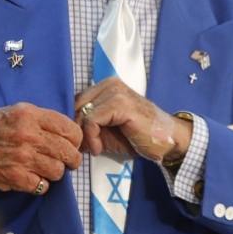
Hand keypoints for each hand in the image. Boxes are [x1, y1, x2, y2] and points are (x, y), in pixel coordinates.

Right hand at [0, 103, 82, 193]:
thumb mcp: (16, 111)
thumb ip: (41, 120)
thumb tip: (68, 134)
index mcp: (30, 115)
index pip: (70, 129)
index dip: (75, 139)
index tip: (73, 143)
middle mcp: (28, 135)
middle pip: (68, 151)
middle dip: (72, 158)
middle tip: (68, 160)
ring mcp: (21, 157)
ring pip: (58, 171)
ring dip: (55, 172)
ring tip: (46, 168)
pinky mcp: (14, 177)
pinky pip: (42, 186)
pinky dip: (41, 184)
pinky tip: (33, 177)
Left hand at [74, 78, 192, 162]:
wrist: (167, 140)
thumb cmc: (138, 136)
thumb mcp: (106, 130)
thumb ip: (87, 124)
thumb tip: (65, 130)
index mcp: (106, 85)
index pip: (76, 100)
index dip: (73, 122)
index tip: (80, 141)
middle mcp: (110, 83)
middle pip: (76, 105)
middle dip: (76, 129)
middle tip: (85, 147)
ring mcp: (116, 91)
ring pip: (82, 112)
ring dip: (83, 135)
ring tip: (94, 149)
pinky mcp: (119, 103)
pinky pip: (91, 120)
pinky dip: (91, 137)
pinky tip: (99, 149)